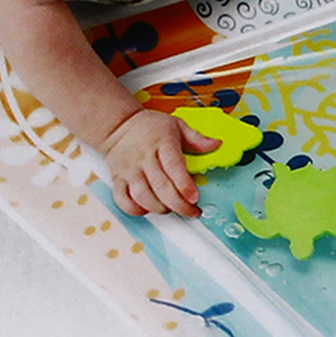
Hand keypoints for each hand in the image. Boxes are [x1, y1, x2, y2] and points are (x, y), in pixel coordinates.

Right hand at [96, 106, 216, 217]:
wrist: (119, 126)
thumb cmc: (150, 127)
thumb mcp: (177, 126)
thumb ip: (197, 138)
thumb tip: (217, 144)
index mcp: (162, 143)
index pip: (173, 167)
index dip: (185, 186)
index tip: (195, 198)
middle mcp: (144, 158)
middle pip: (161, 187)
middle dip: (179, 205)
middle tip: (192, 210)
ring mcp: (129, 171)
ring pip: (143, 197)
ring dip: (160, 208)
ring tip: (172, 208)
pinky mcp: (118, 180)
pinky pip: (124, 201)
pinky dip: (136, 210)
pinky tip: (149, 209)